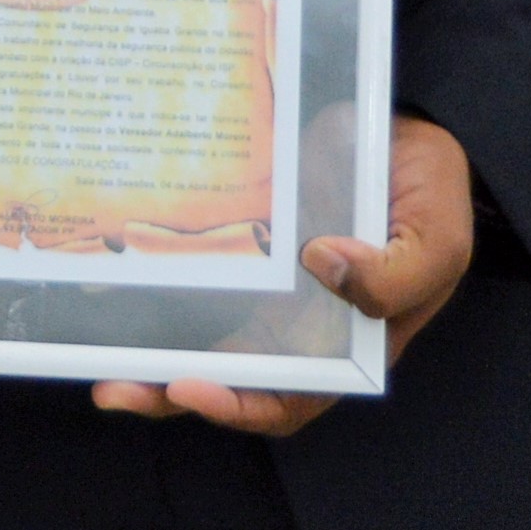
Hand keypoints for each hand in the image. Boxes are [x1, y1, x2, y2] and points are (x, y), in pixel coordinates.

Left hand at [93, 114, 475, 436]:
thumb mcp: (436, 240)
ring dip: (147, 346)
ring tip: (94, 345)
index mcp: (343, 346)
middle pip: (225, 375)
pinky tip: (108, 274)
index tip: (189, 386)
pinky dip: (154, 277)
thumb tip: (323, 266)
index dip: (236, 405)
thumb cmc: (433, 194)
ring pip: (196, 330)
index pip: (285, 399)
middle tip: (114, 385)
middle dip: (166, 388)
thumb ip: (394, 275)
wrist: (412, 125)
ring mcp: (263, 282)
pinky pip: (193, 265)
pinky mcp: (242, 237)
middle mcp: (294, 325)